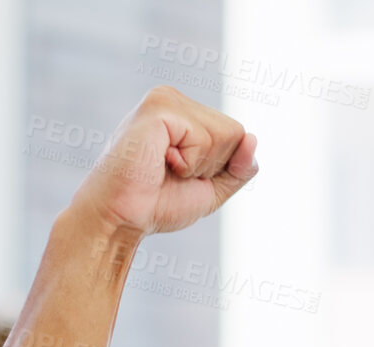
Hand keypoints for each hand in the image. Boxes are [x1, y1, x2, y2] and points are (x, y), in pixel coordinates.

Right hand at [66, 85, 258, 237]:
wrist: (120, 219)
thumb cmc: (156, 204)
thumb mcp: (210, 188)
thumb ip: (239, 167)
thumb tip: (253, 138)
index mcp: (183, 112)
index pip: (236, 134)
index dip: (218, 167)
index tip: (180, 176)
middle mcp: (174, 99)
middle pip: (235, 132)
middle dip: (211, 166)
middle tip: (170, 173)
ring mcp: (165, 99)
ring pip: (225, 134)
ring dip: (198, 165)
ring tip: (163, 167)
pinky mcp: (159, 108)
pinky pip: (204, 138)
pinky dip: (188, 162)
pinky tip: (159, 161)